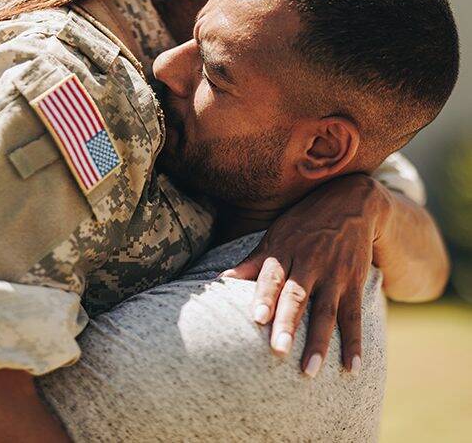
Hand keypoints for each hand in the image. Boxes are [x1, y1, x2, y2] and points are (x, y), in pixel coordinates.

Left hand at [221, 174, 391, 376]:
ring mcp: (334, 275)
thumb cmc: (302, 224)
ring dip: (319, 342)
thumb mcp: (275, 237)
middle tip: (278, 351)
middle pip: (298, 297)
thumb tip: (219, 281)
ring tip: (310, 370)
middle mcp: (309, 264)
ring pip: (326, 312)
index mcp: (284, 253)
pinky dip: (354, 343)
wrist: (351, 202)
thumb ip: (251, 264)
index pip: (272, 276)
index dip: (264, 296)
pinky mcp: (355, 284)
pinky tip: (352, 367)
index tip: (257, 318)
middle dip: (288, 324)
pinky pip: (354, 317)